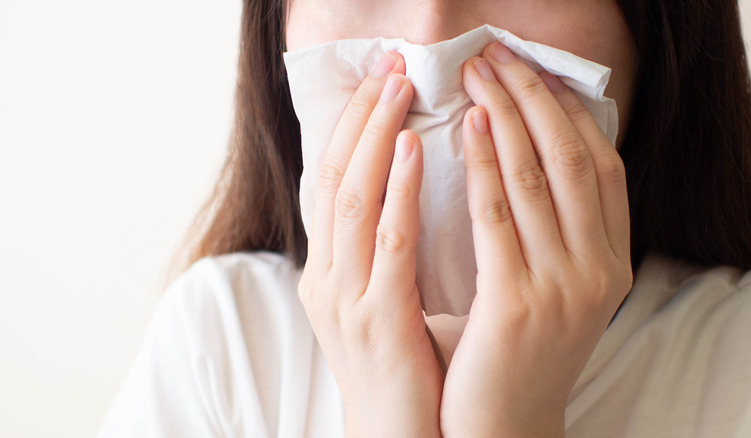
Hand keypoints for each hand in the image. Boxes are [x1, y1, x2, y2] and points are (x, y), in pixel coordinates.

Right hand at [297, 52, 443, 437]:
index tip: (378, 80)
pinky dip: (397, 190)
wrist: (396, 435)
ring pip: (351, 197)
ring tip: (398, 86)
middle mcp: (325, 275)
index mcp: (327, 268)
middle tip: (387, 63)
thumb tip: (404, 188)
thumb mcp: (378, 297)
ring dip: (375, 135)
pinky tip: (413, 148)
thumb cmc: (399, 364)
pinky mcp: (376, 317)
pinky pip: (387, 242)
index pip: (330, 179)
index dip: (351, 125)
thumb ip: (381, 246)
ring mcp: (345, 297)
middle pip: (333, 175)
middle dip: (361, 115)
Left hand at [440, 43, 632, 436]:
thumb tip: (527, 157)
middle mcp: (598, 270)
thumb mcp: (556, 290)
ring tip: (478, 75)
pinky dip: (483, 164)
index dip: (572, 112)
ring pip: (536, 178)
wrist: (504, 424)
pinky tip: (468, 127)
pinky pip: (497, 216)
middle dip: (534, 98)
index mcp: (612, 263)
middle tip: (498, 57)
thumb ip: (556, 234)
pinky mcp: (517, 303)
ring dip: (506, 115)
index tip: (537, 73)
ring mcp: (562, 287)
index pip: (605, 167)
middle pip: (571, 160)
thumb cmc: (518, 351)